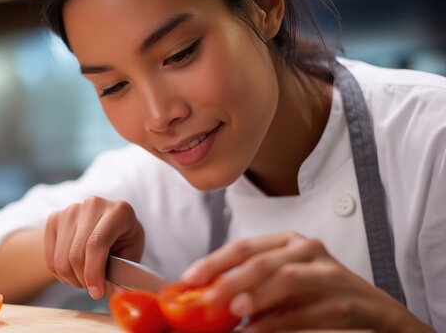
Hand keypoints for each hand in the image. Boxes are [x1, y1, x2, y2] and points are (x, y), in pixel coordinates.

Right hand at [44, 196, 143, 299]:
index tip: (97, 293)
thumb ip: (125, 273)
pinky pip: (51, 259)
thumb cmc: (123, 240)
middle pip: (76, 254)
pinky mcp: (54, 219)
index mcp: (118, 211)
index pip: (96, 243)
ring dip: (72, 279)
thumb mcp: (132, 253)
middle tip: (94, 290)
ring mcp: (71, 210)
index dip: (94, 272)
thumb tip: (119, 293)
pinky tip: (75, 272)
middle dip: (84, 280)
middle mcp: (92, 205)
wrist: (106, 224)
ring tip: (86, 280)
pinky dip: (61, 274)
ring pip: (61, 260)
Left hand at [181, 231, 432, 331]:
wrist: (376, 312)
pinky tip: (256, 332)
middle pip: (261, 261)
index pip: (243, 247)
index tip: (189, 279)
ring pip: (285, 279)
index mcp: (287, 242)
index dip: (213, 262)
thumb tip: (205, 299)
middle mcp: (307, 250)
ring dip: (256, 297)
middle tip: (207, 299)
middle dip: (230, 280)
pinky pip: (306, 311)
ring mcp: (328, 272)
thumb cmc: (319, 296)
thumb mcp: (281, 286)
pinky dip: (279, 323)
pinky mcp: (345, 300)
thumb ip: (249, 288)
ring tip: (233, 312)